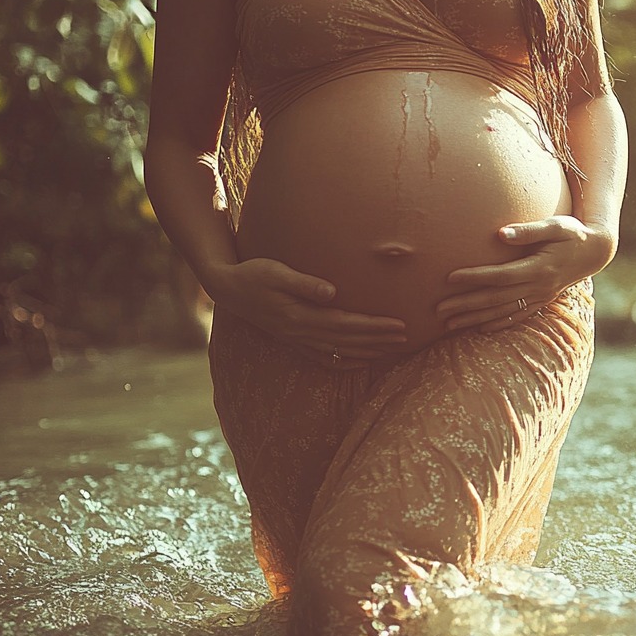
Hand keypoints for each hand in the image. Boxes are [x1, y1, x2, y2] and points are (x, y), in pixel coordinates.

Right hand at [205, 258, 406, 363]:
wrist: (228, 289)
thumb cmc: (254, 274)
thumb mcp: (276, 272)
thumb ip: (304, 284)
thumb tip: (332, 292)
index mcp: (301, 316)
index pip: (347, 324)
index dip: (374, 326)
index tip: (399, 324)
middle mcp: (302, 332)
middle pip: (349, 340)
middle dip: (379, 340)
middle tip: (407, 338)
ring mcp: (298, 339)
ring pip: (340, 351)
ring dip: (369, 351)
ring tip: (393, 349)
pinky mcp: (294, 340)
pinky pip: (324, 358)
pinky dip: (345, 362)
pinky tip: (362, 362)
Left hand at [437, 216, 615, 333]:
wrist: (595, 252)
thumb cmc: (573, 233)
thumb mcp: (556, 226)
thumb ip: (529, 230)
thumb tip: (501, 234)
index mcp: (538, 268)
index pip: (499, 276)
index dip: (474, 278)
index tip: (449, 277)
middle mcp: (538, 287)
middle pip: (495, 299)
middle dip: (466, 305)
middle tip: (438, 309)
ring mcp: (540, 297)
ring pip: (502, 311)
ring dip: (475, 318)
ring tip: (449, 324)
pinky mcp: (542, 302)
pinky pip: (517, 317)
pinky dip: (498, 323)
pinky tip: (480, 329)